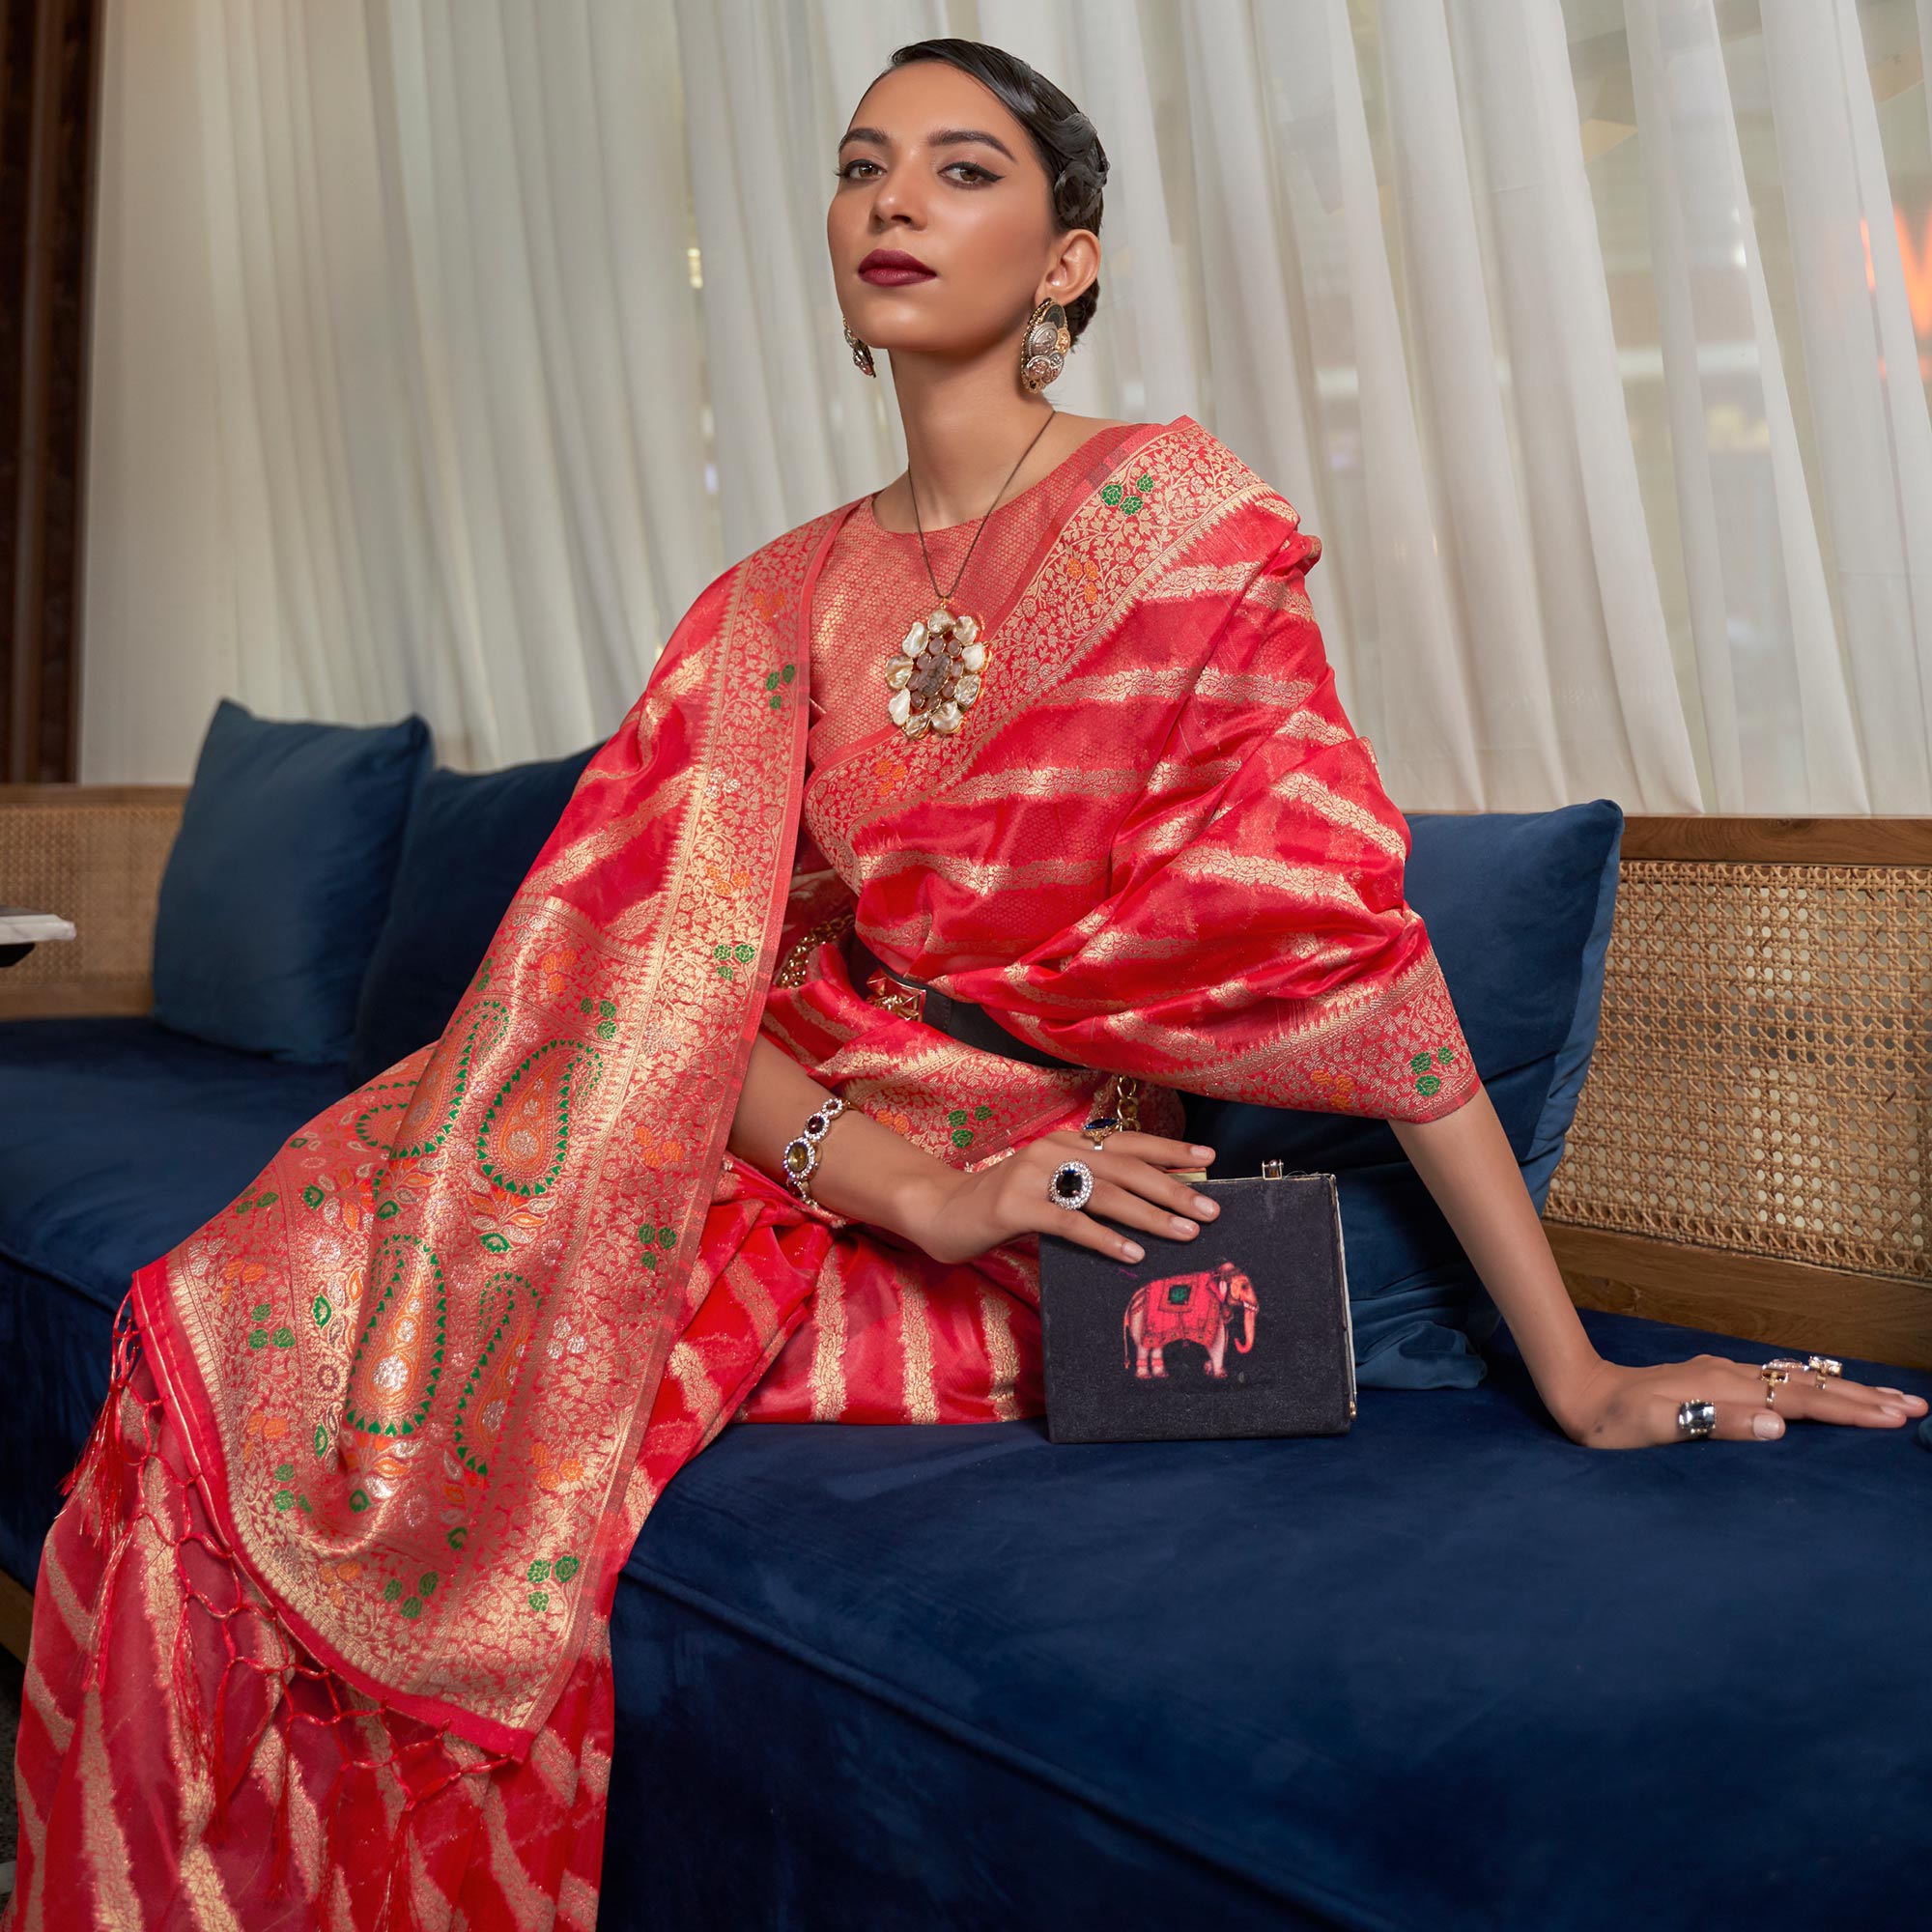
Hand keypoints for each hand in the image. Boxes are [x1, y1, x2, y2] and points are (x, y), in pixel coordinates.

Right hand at [906, 1129, 1219, 1266]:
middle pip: (1125, 1168)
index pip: (1129, 1142)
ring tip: (1184, 1232)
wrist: (938, 1211)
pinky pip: (1070, 1223)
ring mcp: (1032, 1175)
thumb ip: (1090, 1190)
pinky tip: (1131, 1253)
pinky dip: (1105, 1238)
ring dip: (1150, 1215)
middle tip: (1210, 1209)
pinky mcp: (1014, 1206)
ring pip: (1104, 1193)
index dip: (1170, 1149)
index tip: (1209, 1159)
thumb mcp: (1051, 1189)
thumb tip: (1151, 1207)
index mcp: (1066, 1141)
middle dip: (1172, 1189)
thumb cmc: (1003, 1206)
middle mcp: (1053, 1149)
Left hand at [1551, 1353, 1928, 1448]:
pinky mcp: (1712, 1379)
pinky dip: (1809, 1382)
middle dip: (1865, 1398)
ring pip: (1796, 1379)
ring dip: (1843, 1388)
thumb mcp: (1657, 1427)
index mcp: (1724, 1389)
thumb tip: (1779, 1425)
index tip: (1895, 1420)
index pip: (1801, 1401)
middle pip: (1809, 1386)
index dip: (1850, 1412)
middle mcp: (1729, 1375)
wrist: (1578, 1393)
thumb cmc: (1612, 1422)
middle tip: (1917, 1408)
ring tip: (1887, 1397)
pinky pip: (1775, 1377)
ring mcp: (1722, 1374)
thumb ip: (1716, 1424)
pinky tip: (1819, 1382)